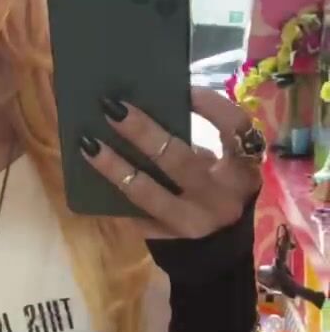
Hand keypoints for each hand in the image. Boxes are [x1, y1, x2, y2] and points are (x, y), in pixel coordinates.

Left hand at [79, 88, 262, 240]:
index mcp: (242, 170)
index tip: (183, 87)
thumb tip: (147, 102)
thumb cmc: (217, 187)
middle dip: (143, 132)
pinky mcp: (167, 239)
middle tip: (111, 107)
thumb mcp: (222, 162)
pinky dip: (111, 194)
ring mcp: (192, 223)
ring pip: (148, 193)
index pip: (234, 128)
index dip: (209, 105)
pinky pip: (133, 213)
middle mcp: (221, 198)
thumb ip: (196, 138)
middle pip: (179, 160)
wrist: (219, 244)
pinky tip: (88, 178)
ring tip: (89, 144)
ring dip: (115, 167)